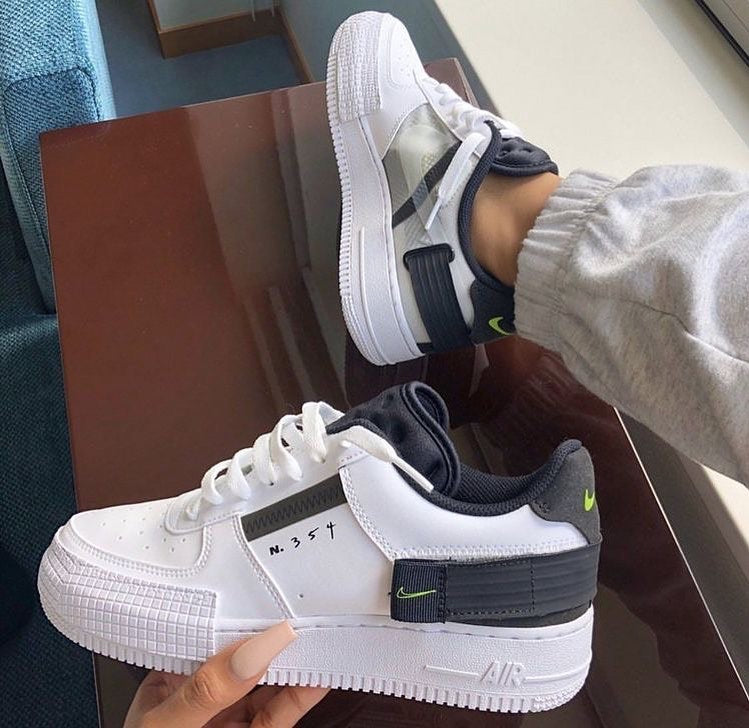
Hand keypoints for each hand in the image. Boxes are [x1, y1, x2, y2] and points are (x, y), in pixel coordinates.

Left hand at [124, 622, 327, 726]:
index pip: (210, 640)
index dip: (242, 622)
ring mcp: (230, 720)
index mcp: (170, 684)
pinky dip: (302, 696)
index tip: (270, 611)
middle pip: (247, 661)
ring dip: (297, 665)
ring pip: (270, 686)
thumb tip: (250, 652)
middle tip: (307, 622)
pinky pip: (280, 714)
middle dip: (277, 642)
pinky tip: (317, 678)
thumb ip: (206, 691)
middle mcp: (204, 699)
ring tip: (320, 643)